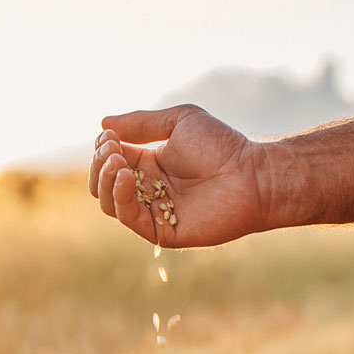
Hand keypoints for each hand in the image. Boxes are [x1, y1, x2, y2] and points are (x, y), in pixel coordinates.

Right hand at [88, 104, 271, 247]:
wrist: (253, 175)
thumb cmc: (222, 145)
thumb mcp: (179, 122)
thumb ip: (141, 123)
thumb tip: (103, 124)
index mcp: (149, 165)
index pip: (110, 161)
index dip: (103, 149)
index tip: (110, 135)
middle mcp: (148, 190)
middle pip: (103, 184)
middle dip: (100, 164)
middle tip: (112, 149)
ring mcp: (154, 212)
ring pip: (109, 203)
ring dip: (105, 180)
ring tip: (118, 162)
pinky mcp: (162, 232)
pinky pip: (129, 219)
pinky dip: (121, 197)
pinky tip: (127, 177)